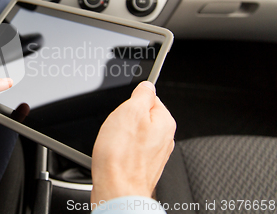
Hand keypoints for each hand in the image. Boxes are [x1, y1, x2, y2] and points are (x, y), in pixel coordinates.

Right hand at [91, 81, 175, 203]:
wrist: (116, 191)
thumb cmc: (121, 156)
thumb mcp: (130, 111)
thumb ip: (142, 94)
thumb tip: (147, 85)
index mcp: (164, 121)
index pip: (149, 97)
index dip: (130, 100)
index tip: (121, 107)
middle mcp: (163, 138)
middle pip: (139, 116)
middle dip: (124, 119)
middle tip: (115, 127)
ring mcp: (153, 154)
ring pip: (132, 134)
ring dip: (120, 136)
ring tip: (113, 143)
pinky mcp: (141, 167)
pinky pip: (128, 150)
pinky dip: (119, 150)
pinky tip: (113, 155)